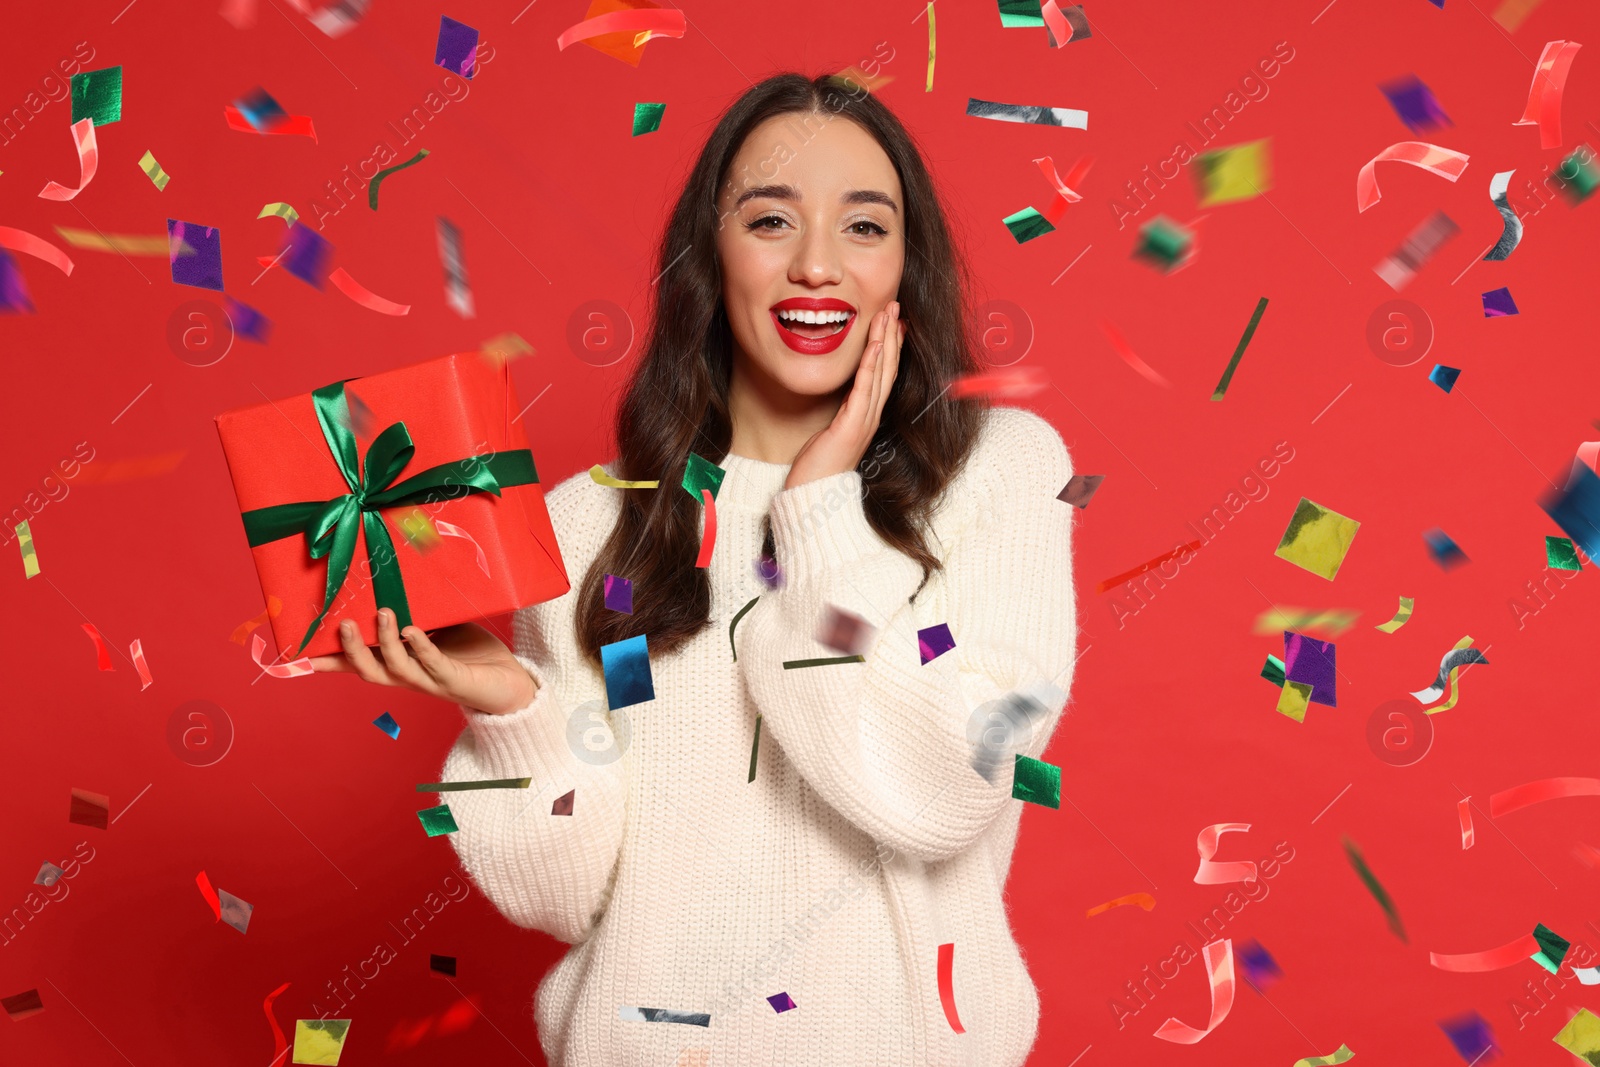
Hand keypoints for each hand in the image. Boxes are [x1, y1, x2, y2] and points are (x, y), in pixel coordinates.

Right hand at [308, 609, 537, 715]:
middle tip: (342, 623)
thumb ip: (417, 612)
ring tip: (383, 613)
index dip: (330, 662)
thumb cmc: (470, 653)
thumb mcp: (439, 627)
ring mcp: (430, 681)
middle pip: (370, 671)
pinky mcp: (454, 681)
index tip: (299, 654)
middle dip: (352, 650)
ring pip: (397, 669)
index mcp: (400, 666)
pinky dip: (422, 647)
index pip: (358, 665)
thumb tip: (394, 583)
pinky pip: (434, 665)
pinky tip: (414, 630)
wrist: (510, 682)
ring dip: (386, 642)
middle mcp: (409, 678)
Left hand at [784, 300, 904, 490]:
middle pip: (888, 368)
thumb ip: (840, 415)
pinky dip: (872, 363)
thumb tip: (841, 402)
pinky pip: (865, 388)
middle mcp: (871, 416)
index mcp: (867, 416)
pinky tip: (875, 342)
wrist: (814, 495)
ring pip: (881, 372)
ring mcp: (865, 420)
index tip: (894, 323)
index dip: (891, 346)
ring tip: (888, 313)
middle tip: (896, 306)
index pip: (884, 375)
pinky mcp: (852, 424)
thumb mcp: (832, 434)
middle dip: (892, 334)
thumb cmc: (819, 468)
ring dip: (886, 339)